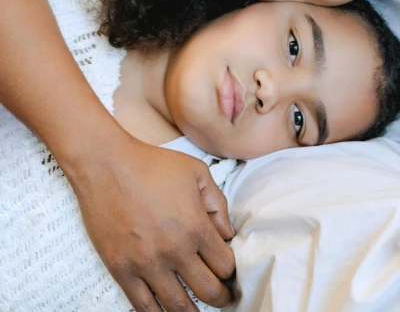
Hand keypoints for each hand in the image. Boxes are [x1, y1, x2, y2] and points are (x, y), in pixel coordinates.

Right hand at [70, 133, 234, 311]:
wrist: (107, 165)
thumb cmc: (152, 164)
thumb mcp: (197, 172)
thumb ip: (218, 204)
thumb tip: (227, 234)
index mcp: (196, 226)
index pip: (225, 266)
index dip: (231, 271)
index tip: (228, 271)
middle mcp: (175, 250)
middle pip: (208, 292)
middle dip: (221, 298)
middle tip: (223, 299)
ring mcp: (147, 263)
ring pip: (178, 307)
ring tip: (197, 310)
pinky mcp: (122, 269)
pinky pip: (142, 306)